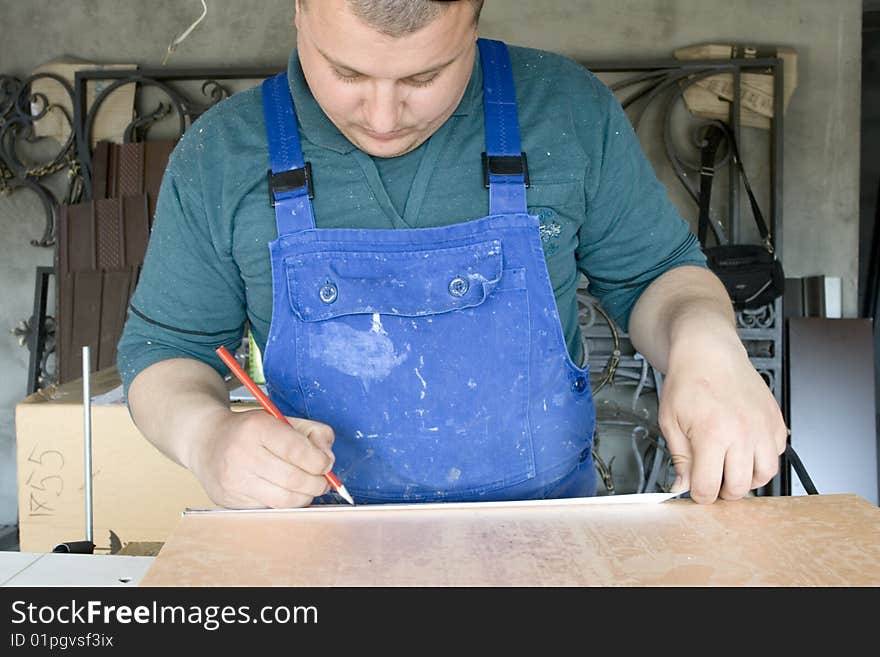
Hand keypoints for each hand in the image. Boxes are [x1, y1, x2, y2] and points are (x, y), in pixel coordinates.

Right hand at [188, 409, 335, 508]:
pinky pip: (269, 508)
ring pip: (284, 500)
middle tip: (321, 480)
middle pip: (294, 479)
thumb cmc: (249, 431)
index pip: (297, 450)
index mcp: (257, 428)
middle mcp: (241, 454)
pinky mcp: (229, 499)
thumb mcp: (281, 419)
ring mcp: (233, 480)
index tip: (326, 464)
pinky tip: (283, 491)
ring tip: (306, 487)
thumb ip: (313, 433)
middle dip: (317, 483)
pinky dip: (284, 503)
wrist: (205, 441)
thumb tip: (328, 457)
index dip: (319, 461)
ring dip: (304, 497)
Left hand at [659, 333, 787, 503]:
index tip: (696, 490)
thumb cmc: (688, 381)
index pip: (709, 487)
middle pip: (739, 487)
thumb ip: (680, 458)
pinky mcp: (776, 420)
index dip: (699, 495)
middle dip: (722, 491)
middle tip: (712, 480)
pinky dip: (763, 458)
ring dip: (746, 478)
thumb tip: (682, 486)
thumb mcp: (671, 422)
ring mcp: (763, 427)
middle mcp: (742, 433)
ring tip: (730, 467)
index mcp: (712, 435)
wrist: (708, 352)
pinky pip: (777, 454)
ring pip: (764, 475)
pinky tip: (745, 449)